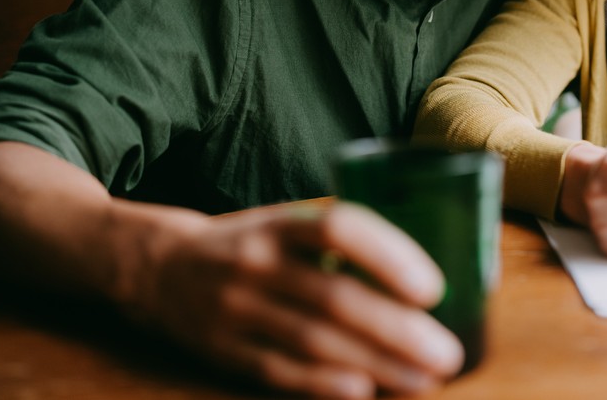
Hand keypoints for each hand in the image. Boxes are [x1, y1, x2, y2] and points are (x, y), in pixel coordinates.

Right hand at [133, 201, 462, 398]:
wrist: (158, 267)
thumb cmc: (248, 246)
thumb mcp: (285, 225)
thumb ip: (339, 245)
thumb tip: (422, 279)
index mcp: (279, 223)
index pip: (339, 228)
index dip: (389, 255)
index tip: (433, 288)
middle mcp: (256, 261)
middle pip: (334, 296)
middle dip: (397, 329)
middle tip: (447, 352)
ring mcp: (236, 308)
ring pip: (314, 340)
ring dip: (375, 363)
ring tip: (423, 378)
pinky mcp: (223, 349)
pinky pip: (279, 371)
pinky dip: (322, 384)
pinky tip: (364, 392)